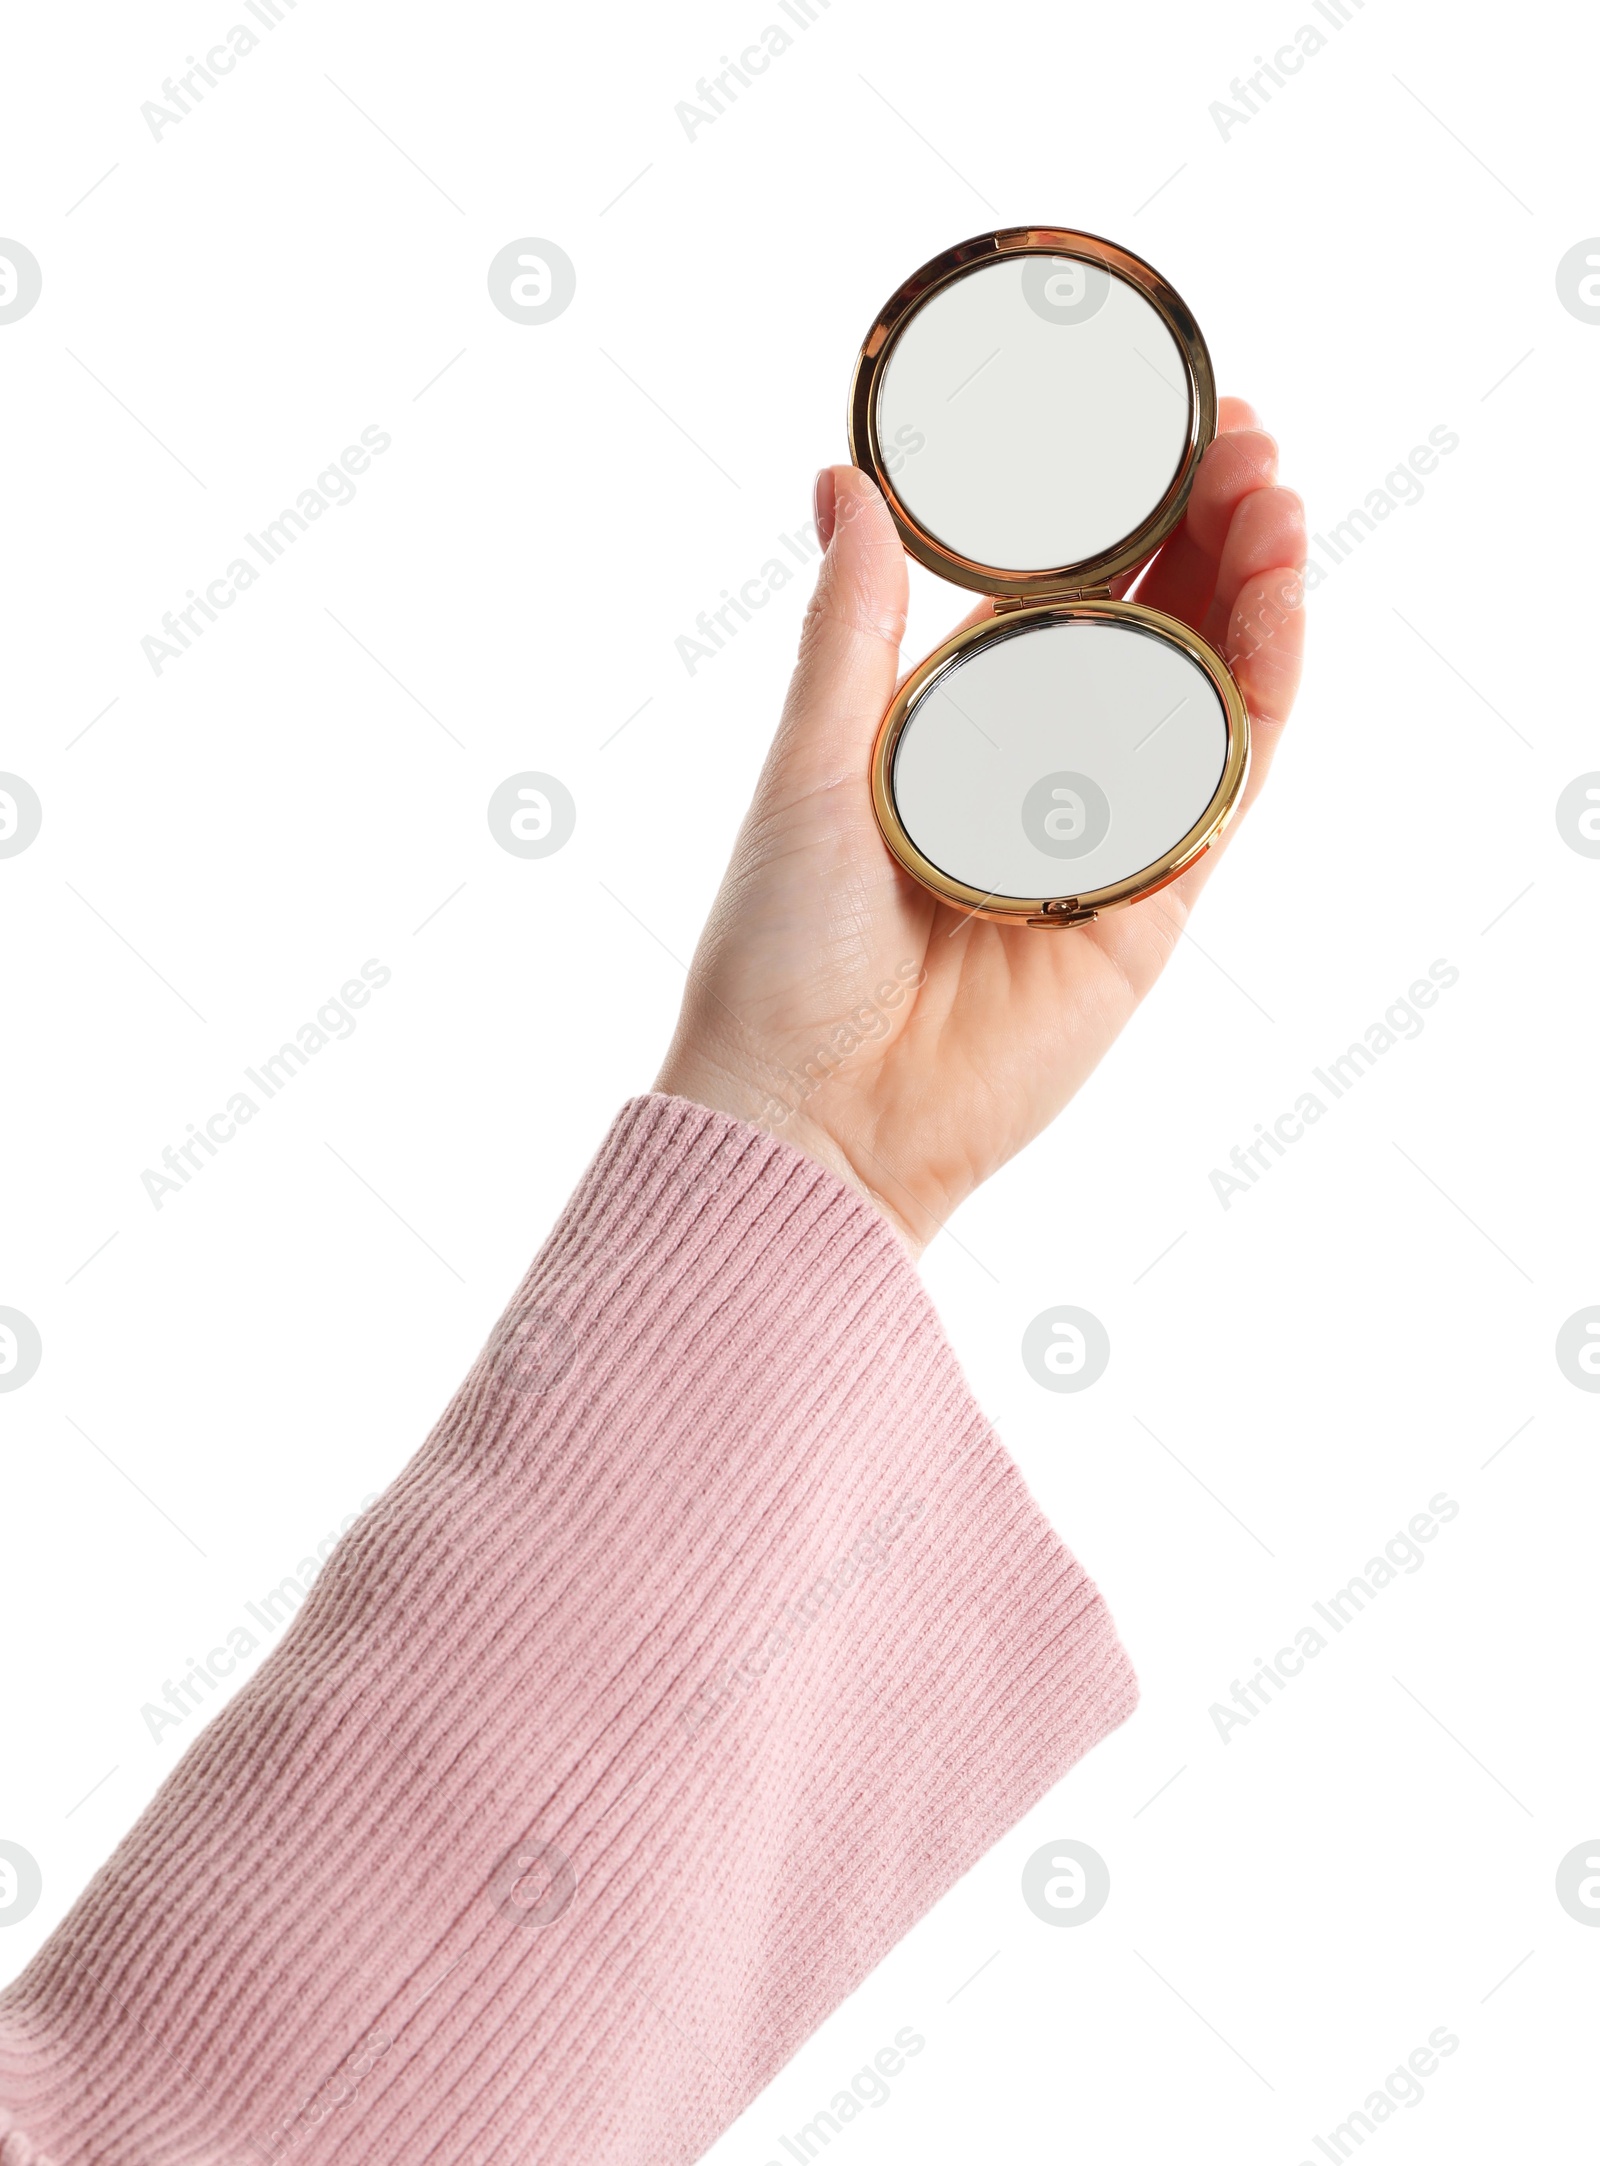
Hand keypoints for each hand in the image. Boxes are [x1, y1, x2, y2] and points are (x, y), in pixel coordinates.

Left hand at [655, 401, 1306, 1255]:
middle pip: (1156, 629)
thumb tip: (843, 479)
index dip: (1128, 512)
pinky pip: (1223, 785)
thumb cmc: (779, 950)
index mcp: (957, 728)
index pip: (1069, 597)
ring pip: (1206, 693)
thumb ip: (850, 626)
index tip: (1175, 423)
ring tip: (1275, 492)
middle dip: (1209, 528)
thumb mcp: (810, 762)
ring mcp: (1108, 838)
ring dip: (1251, 589)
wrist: (812, 1115)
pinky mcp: (1153, 907)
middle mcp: (1042, 773)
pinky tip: (1279, 602)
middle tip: (1249, 437)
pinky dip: (1261, 692)